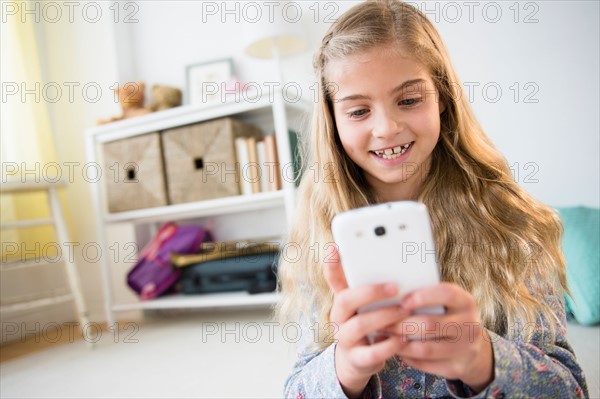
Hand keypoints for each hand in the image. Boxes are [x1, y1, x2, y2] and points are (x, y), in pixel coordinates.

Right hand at [323, 247, 408, 397]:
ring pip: (359, 325)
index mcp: (342, 300)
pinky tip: (403, 338)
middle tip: (394, 286)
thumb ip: (377, 287)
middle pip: (345, 300)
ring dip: (384, 316)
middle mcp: (339, 318)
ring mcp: (346, 339)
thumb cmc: (369, 324)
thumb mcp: (367, 305)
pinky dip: (390, 345)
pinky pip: (372, 353)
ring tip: (404, 311)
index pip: (333, 279)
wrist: (358, 360)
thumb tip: (400, 266)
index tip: (335, 247)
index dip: (332, 265)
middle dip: (370, 292)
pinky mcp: (357, 359)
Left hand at [382, 282, 493, 391]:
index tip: (402, 301)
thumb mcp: (446, 303)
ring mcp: (465, 349)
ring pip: (425, 348)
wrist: (472, 348)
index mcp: (466, 302)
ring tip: (385, 336)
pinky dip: (407, 357)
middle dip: (401, 324)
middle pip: (430, 324)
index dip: (422, 296)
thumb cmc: (448, 317)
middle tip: (383, 322)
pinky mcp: (456, 368)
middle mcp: (470, 326)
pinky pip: (425, 364)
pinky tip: (396, 349)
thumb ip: (426, 297)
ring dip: (400, 343)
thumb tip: (390, 294)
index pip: (446, 294)